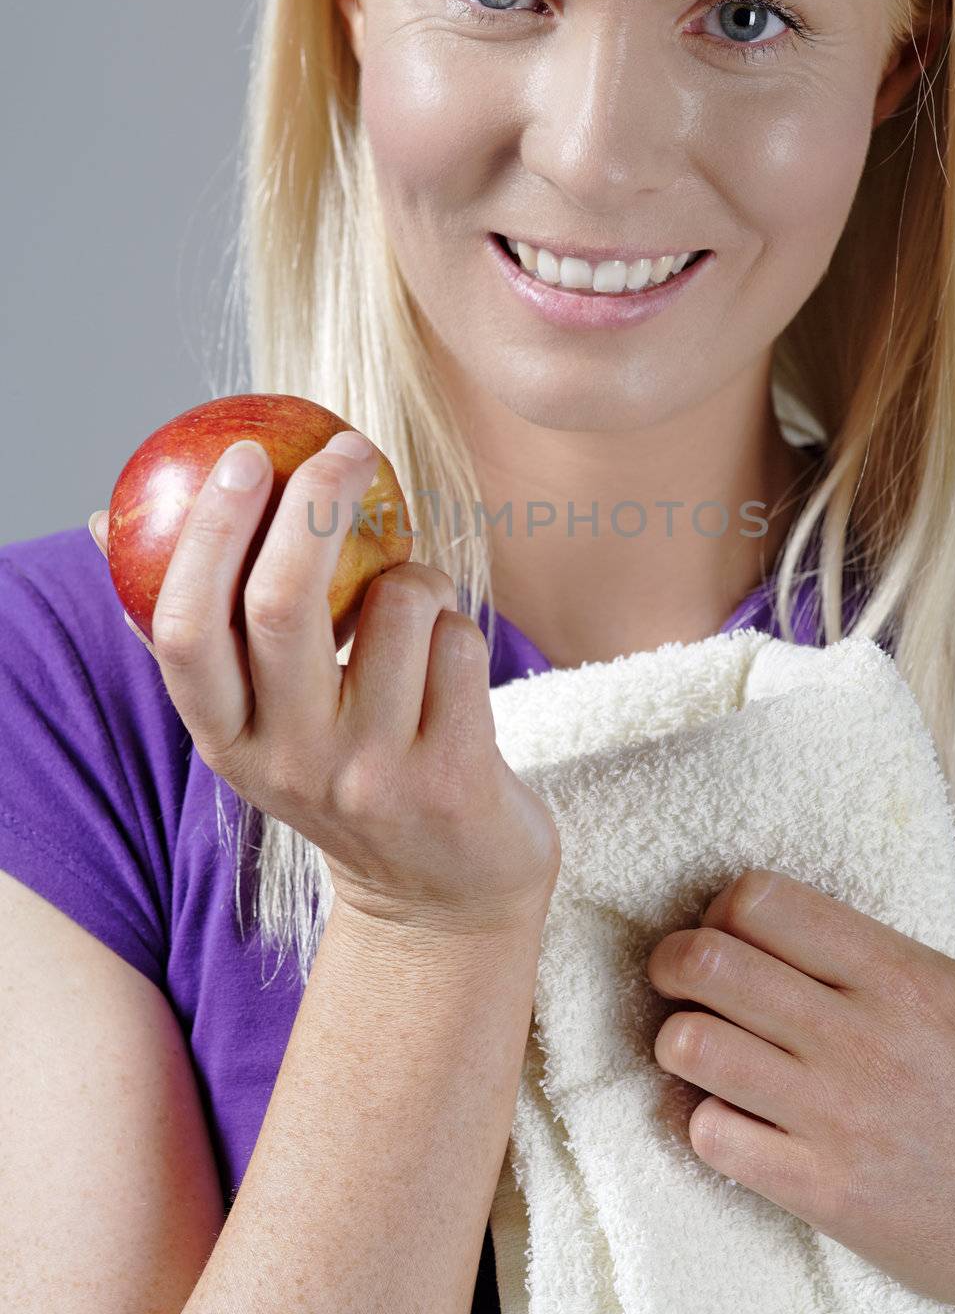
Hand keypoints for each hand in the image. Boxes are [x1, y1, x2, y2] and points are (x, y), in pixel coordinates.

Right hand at [86, 436, 560, 936]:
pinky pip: (459, 642)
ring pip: (398, 602)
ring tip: (414, 612)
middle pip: (283, 604)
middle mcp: (288, 762)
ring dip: (417, 575)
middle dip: (315, 502)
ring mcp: (370, 773)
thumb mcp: (257, 723)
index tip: (243, 454)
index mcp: (225, 740)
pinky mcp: (449, 779)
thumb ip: (201, 637)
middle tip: (344, 448)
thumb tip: (103, 522)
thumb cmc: (343, 773)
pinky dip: (459, 628)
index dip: (210, 532)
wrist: (439, 898)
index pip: (187, 629)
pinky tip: (449, 671)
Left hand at [645, 868, 954, 1313]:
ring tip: (699, 1044)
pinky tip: (726, 1117)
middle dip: (674, 959)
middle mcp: (857, 1037)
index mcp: (901, 975)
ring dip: (679, 1039)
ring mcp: (834, 1117)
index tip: (728, 925)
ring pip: (692, 1045)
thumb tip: (934, 908)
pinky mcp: (821, 1191)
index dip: (726, 905)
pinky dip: (702, 1120)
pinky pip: (711, 1136)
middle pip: (709, 962)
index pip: (763, 901)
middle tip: (682, 974)